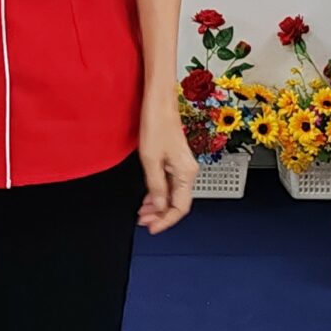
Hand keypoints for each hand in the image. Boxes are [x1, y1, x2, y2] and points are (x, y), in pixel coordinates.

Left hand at [135, 103, 195, 234]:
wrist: (159, 102)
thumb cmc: (155, 124)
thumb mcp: (150, 160)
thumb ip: (156, 186)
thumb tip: (160, 207)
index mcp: (186, 173)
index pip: (180, 207)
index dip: (166, 221)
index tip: (151, 228)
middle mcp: (188, 171)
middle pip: (178, 203)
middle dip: (160, 215)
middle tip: (142, 221)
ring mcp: (182, 166)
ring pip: (173, 194)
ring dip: (158, 205)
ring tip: (142, 212)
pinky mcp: (176, 160)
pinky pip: (170, 184)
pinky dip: (159, 193)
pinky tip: (148, 197)